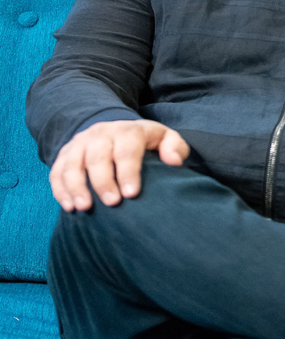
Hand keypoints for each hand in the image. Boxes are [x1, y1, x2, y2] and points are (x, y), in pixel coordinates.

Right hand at [49, 120, 188, 211]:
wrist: (116, 131)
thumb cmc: (145, 142)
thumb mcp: (164, 139)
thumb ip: (175, 147)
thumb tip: (175, 161)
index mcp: (128, 130)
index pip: (126, 149)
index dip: (128, 171)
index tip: (132, 193)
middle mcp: (101, 133)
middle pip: (98, 157)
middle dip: (103, 181)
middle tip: (112, 203)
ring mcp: (80, 143)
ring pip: (73, 164)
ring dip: (76, 187)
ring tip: (84, 207)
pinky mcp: (65, 154)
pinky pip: (57, 171)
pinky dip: (60, 189)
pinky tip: (69, 206)